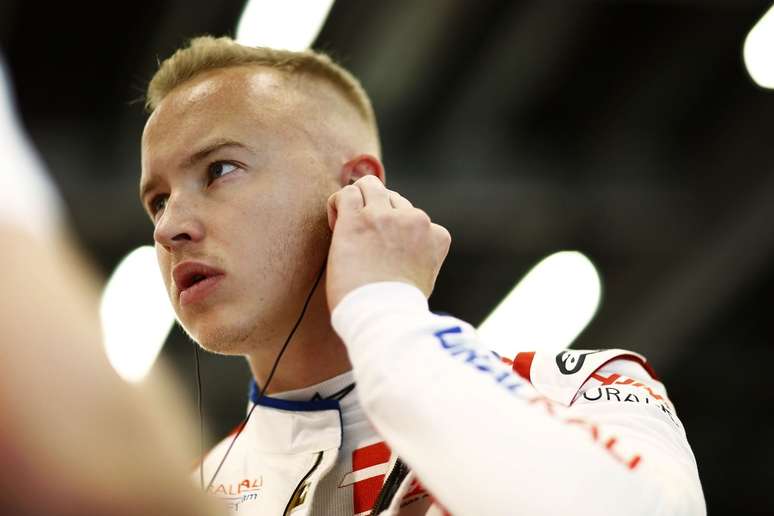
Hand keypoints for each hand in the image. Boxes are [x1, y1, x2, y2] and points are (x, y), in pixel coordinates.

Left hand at [326, 175, 450, 309]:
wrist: (383, 318)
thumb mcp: (425, 279)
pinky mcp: (358, 220)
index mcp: (437, 236)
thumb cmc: (398, 308)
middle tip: (364, 242)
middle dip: (378, 215)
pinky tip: (337, 226)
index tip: (385, 252)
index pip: (416, 218)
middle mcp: (415, 221)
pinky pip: (347, 193)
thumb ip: (419, 258)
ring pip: (370, 185)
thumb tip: (401, 255)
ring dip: (358, 202)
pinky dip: (338, 205)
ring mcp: (386, 217)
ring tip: (349, 228)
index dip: (396, 231)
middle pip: (394, 200)